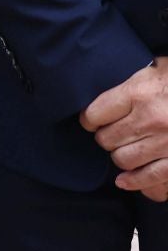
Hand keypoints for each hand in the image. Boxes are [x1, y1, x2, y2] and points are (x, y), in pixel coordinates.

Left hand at [83, 59, 167, 196]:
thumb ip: (132, 83)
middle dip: (106, 138)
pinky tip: (126, 181)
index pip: (95, 113)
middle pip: (107, 139)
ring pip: (123, 160)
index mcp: (140, 92)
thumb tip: (109, 99)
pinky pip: (151, 177)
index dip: (90, 119)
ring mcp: (166, 142)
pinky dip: (137, 182)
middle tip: (113, 134)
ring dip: (121, 157)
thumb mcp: (156, 68)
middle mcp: (151, 119)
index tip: (92, 121)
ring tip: (125, 150)